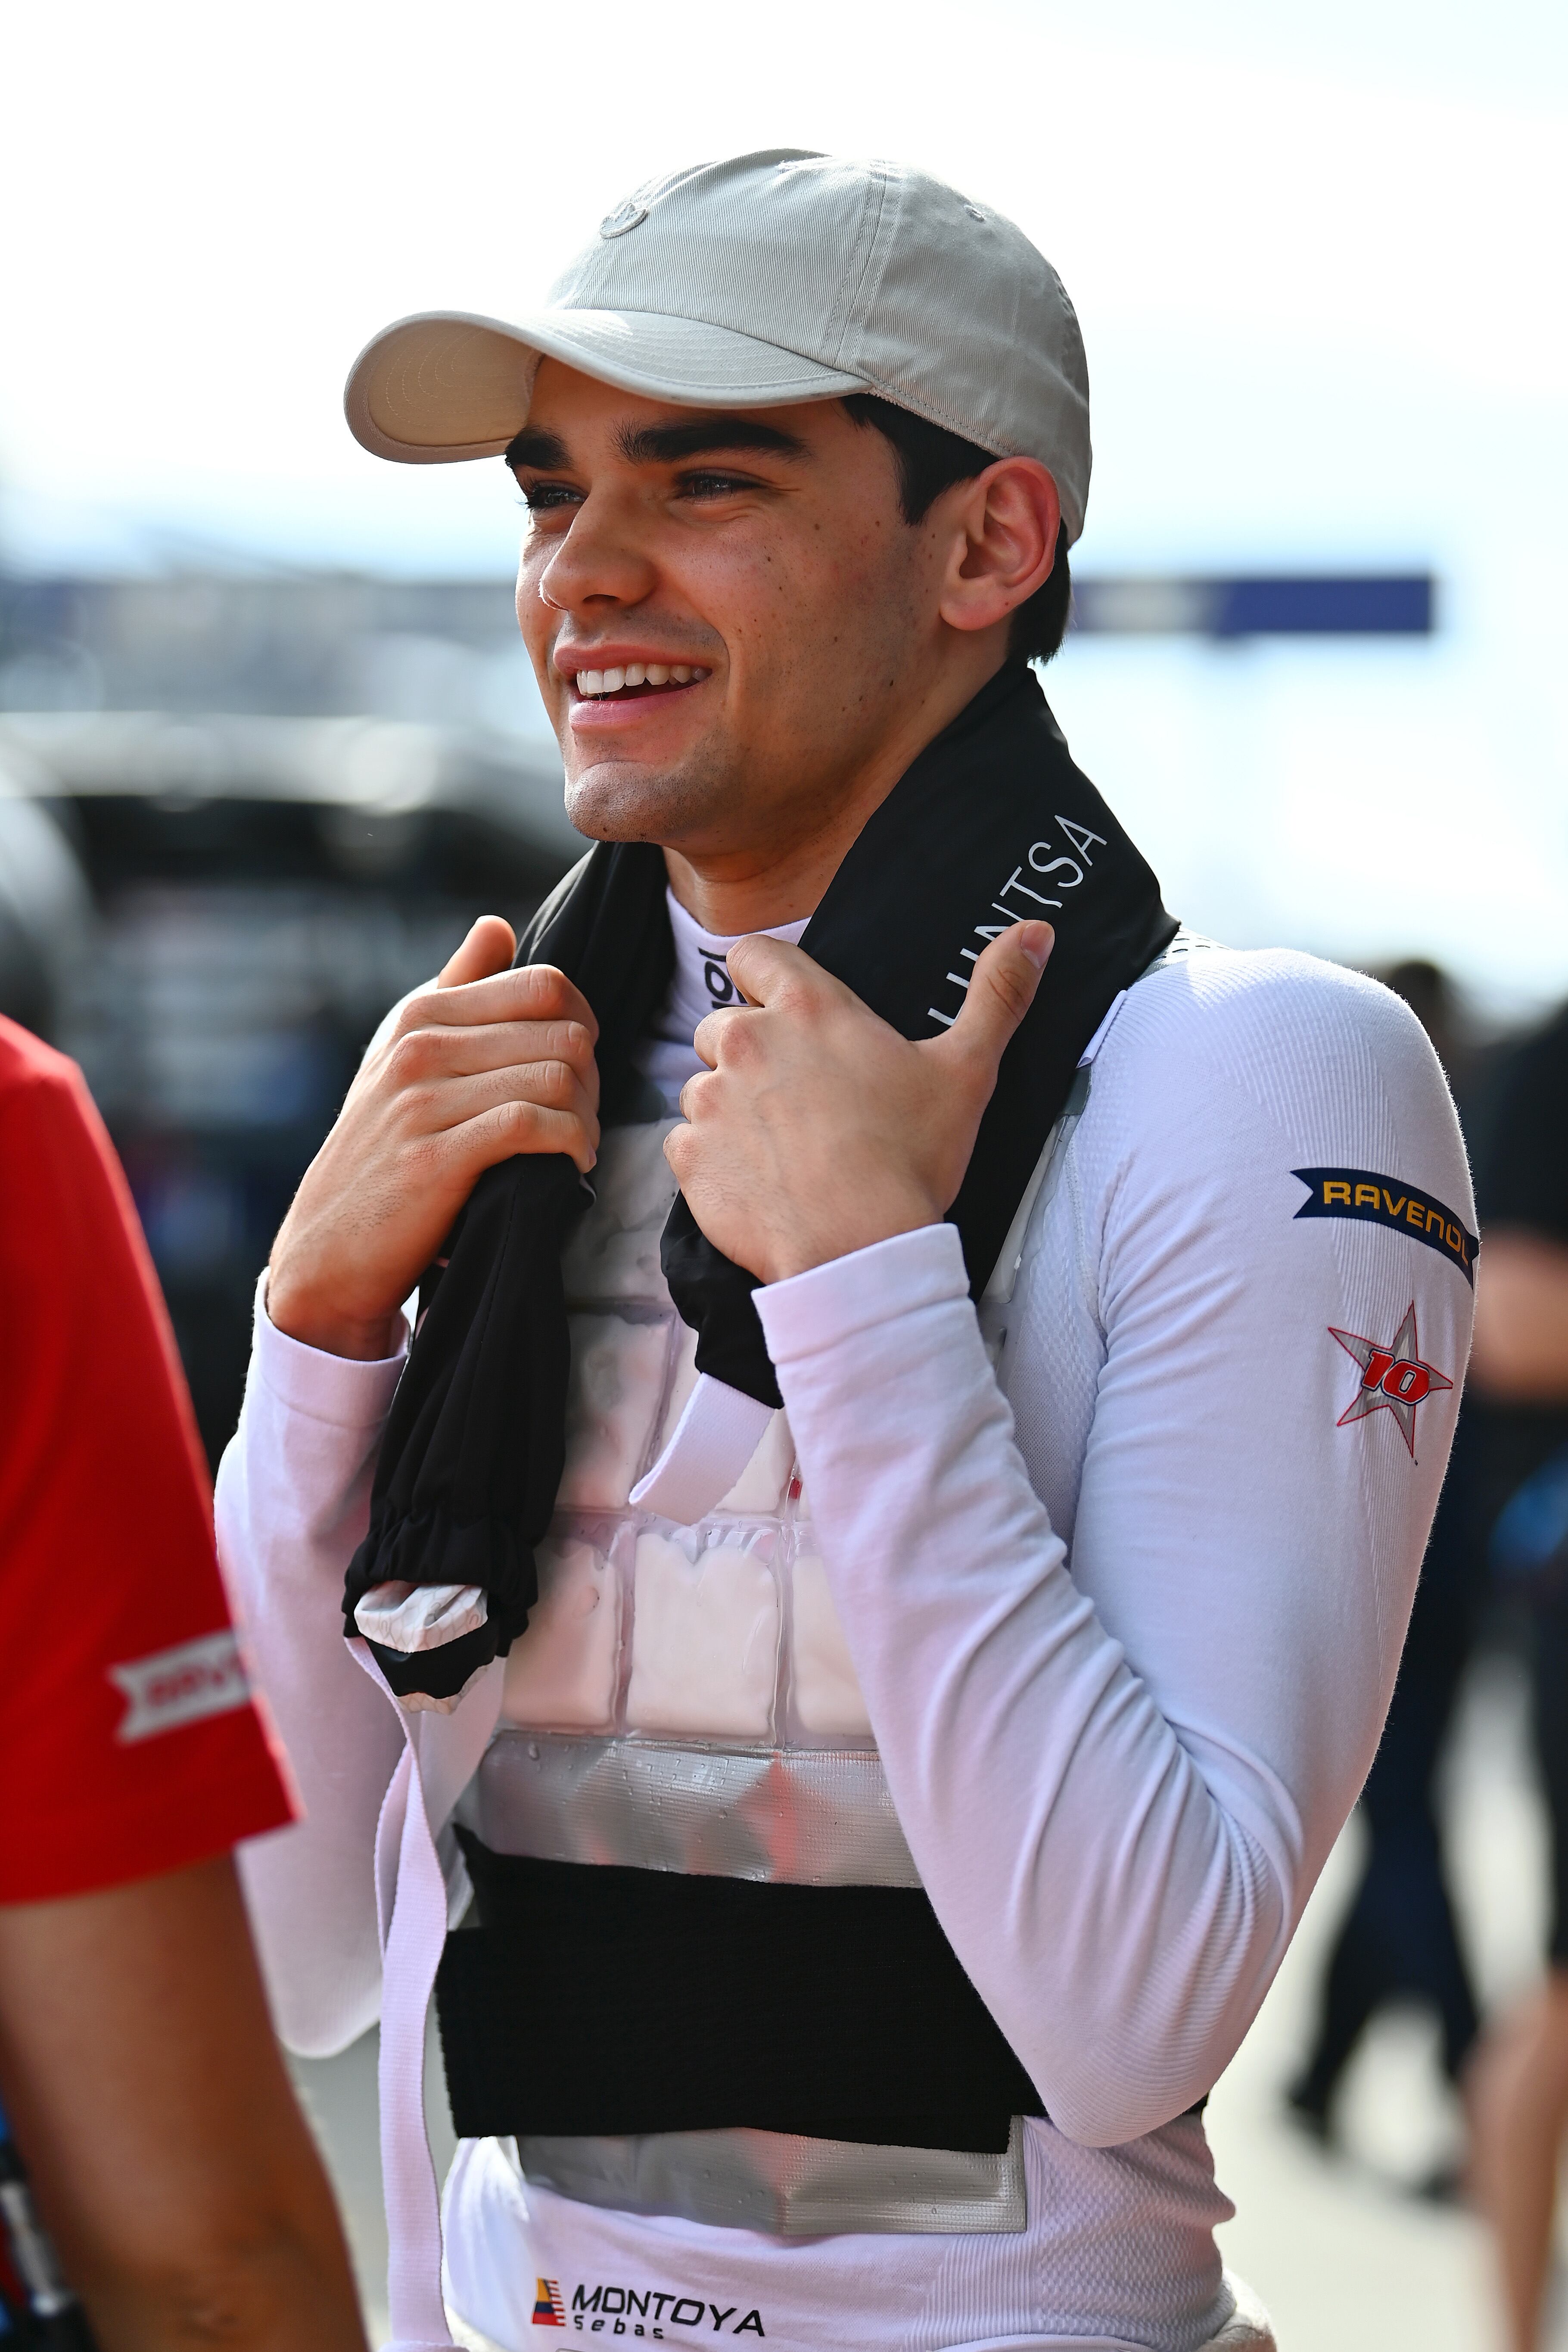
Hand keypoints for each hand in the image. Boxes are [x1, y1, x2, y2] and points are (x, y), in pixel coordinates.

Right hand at [268, 917, 599, 1358]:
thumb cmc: (383, 1148)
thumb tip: (496, 926)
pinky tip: (572, 1164)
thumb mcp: (405, 1055)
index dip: (583, 1026)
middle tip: (584, 1117)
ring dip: (588, 1118)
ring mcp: (423, 1101)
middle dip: (594, 1079)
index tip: (578, 1069)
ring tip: (579, 1145)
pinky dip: (572, 1145)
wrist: (330, 1245)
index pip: (545, 985)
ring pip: (557, 1078)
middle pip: (563, 1033)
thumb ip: (456, 988)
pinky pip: (535, 1126)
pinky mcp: (435, 1158)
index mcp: (421, 1013)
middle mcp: (420, 1046)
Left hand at [665, 922, 1051, 1285]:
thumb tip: (1038, 931)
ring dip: (730, 1108)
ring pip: (701, 1086)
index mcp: (808, 1008)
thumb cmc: (911, 1160)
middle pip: (722, 1024)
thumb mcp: (968, 1071)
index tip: (785, 1013)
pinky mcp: (690, 1155)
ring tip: (783, 1148)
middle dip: (750, 1054)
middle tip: (799, 1100)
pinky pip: (686, 1144)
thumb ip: (996, 994)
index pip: (752, 954)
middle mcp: (747, 1041)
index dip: (763, 977)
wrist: (860, 1252)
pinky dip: (713, 1161)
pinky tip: (760, 1182)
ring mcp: (710, 1099)